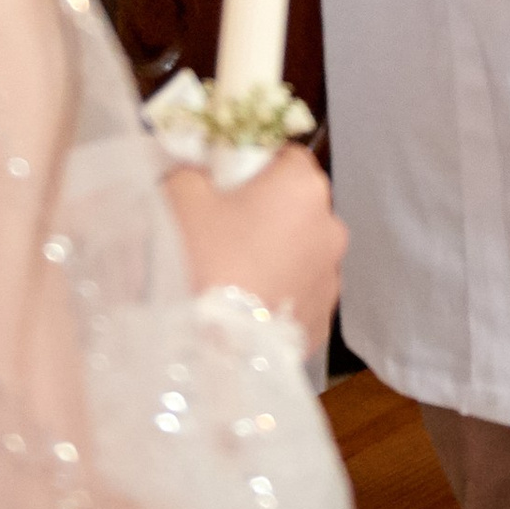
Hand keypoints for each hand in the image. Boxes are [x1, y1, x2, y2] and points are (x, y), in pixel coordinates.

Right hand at [162, 145, 345, 354]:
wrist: (203, 351)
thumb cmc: (196, 259)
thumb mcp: (179, 194)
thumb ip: (196, 171)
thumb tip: (204, 175)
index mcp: (304, 187)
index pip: (288, 157)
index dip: (257, 167)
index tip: (227, 187)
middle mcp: (331, 229)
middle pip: (298, 208)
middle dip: (267, 215)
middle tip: (224, 235)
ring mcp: (330, 281)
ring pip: (301, 255)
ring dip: (276, 259)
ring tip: (233, 282)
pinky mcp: (321, 325)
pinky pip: (298, 298)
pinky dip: (278, 299)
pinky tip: (244, 313)